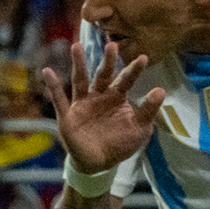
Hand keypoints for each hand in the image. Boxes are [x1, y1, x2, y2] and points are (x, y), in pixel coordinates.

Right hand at [41, 39, 165, 174]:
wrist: (98, 163)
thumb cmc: (120, 144)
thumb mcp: (139, 129)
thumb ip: (149, 110)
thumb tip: (161, 90)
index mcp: (117, 98)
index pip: (126, 80)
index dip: (134, 70)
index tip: (144, 58)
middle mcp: (99, 96)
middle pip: (103, 75)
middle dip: (108, 61)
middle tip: (113, 45)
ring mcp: (82, 104)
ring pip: (80, 80)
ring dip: (78, 64)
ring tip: (77, 46)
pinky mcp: (68, 115)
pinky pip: (60, 99)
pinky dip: (53, 87)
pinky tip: (47, 72)